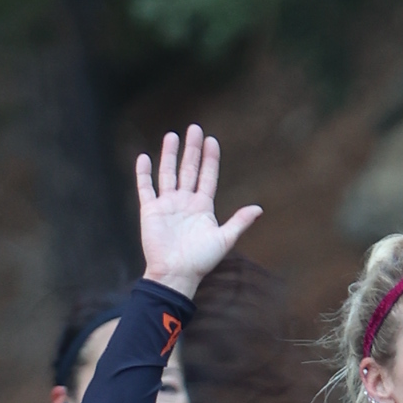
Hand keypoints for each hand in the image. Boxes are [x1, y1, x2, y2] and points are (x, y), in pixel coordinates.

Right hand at [137, 122, 262, 296]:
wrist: (176, 274)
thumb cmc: (201, 260)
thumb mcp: (224, 239)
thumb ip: (239, 222)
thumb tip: (259, 209)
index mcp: (203, 207)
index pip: (208, 176)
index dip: (211, 159)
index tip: (212, 140)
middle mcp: (185, 202)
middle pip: (189, 169)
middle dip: (192, 149)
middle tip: (195, 128)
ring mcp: (167, 204)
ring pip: (168, 173)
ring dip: (170, 155)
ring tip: (172, 136)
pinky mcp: (150, 210)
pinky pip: (146, 187)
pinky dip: (143, 173)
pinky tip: (144, 157)